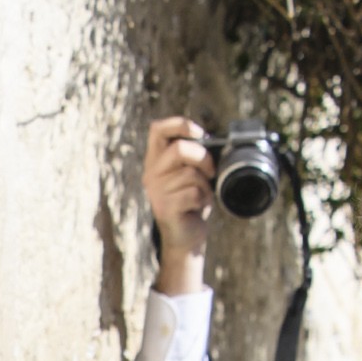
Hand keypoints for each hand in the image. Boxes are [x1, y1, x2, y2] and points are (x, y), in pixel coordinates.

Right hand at [143, 116, 212, 294]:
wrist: (185, 236)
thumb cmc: (190, 202)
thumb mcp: (188, 174)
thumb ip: (191, 156)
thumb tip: (208, 139)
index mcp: (155, 161)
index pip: (158, 129)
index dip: (179, 124)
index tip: (199, 133)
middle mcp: (151, 174)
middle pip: (180, 149)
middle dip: (203, 157)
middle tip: (210, 171)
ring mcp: (156, 192)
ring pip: (190, 174)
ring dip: (205, 185)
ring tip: (200, 196)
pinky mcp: (165, 207)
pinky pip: (194, 193)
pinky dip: (203, 199)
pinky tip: (197, 207)